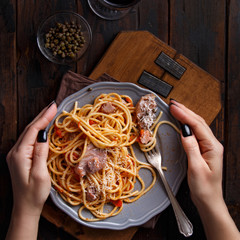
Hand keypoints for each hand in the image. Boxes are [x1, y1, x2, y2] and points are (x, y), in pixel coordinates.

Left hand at [7, 102, 56, 216]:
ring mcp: (16, 154)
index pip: (33, 130)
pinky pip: (29, 139)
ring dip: (39, 122)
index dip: (44, 118)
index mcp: (20, 154)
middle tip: (53, 105)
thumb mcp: (40, 174)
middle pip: (29, 129)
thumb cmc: (34, 193)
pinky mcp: (20, 157)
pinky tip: (43, 127)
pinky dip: (37, 130)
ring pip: (28, 133)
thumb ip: (40, 153)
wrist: (25, 207)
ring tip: (50, 112)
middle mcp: (15, 152)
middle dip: (41, 116)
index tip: (54, 107)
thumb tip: (44, 135)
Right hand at [169, 100, 223, 208]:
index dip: (185, 115)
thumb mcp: (196, 168)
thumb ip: (191, 148)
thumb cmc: (204, 187)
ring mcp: (208, 146)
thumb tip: (184, 131)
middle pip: (199, 122)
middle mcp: (212, 144)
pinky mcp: (203, 149)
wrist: (209, 200)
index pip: (197, 126)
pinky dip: (187, 124)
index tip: (174, 107)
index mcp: (213, 147)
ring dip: (186, 115)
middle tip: (173, 103)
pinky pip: (195, 132)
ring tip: (176, 108)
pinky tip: (182, 121)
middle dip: (185, 111)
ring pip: (197, 126)